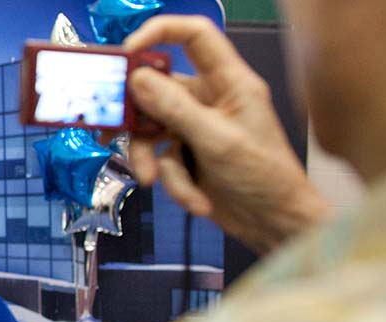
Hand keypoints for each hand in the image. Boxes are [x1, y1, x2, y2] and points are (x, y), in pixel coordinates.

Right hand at [122, 16, 329, 252]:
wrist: (274, 224)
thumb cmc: (267, 179)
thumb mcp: (217, 141)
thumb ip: (176, 108)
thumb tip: (139, 79)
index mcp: (229, 82)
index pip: (194, 36)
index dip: (159, 33)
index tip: (128, 53)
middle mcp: (210, 99)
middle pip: (157, 87)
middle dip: (135, 113)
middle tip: (111, 126)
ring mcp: (196, 126)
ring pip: (151, 128)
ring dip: (147, 157)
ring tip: (152, 178)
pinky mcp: (187, 154)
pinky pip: (161, 159)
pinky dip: (171, 181)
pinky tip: (194, 198)